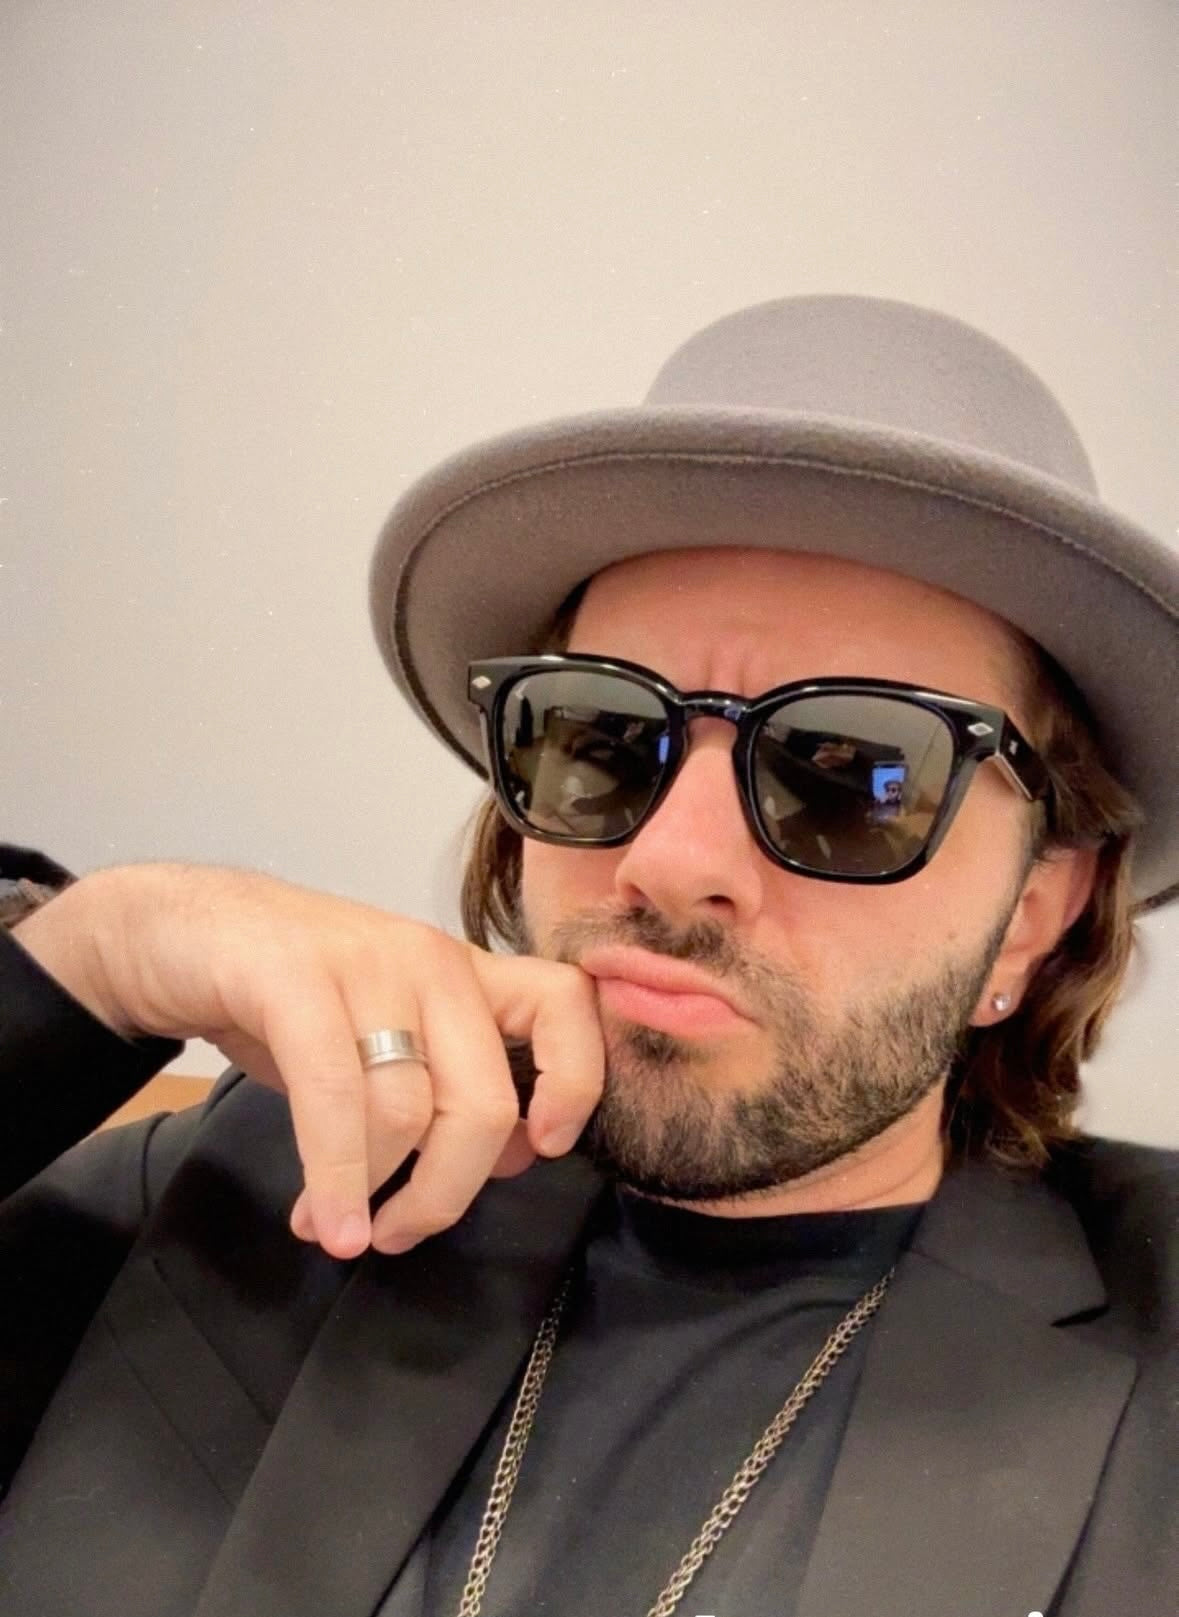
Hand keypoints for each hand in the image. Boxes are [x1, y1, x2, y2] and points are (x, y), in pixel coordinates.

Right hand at [14, 863, 604, 1259]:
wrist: (178, 931)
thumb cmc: (291, 997)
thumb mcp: (384, 1038)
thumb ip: (449, 1088)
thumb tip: (510, 1157)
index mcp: (465, 973)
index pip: (566, 1003)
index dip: (576, 1082)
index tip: (541, 1150)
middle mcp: (429, 960)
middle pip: (485, 1097)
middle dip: (448, 1191)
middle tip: (402, 1234)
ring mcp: (364, 963)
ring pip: (406, 1111)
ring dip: (372, 1194)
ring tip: (335, 1227)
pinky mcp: (292, 978)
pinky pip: (335, 1096)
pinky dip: (335, 1177)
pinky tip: (322, 1221)